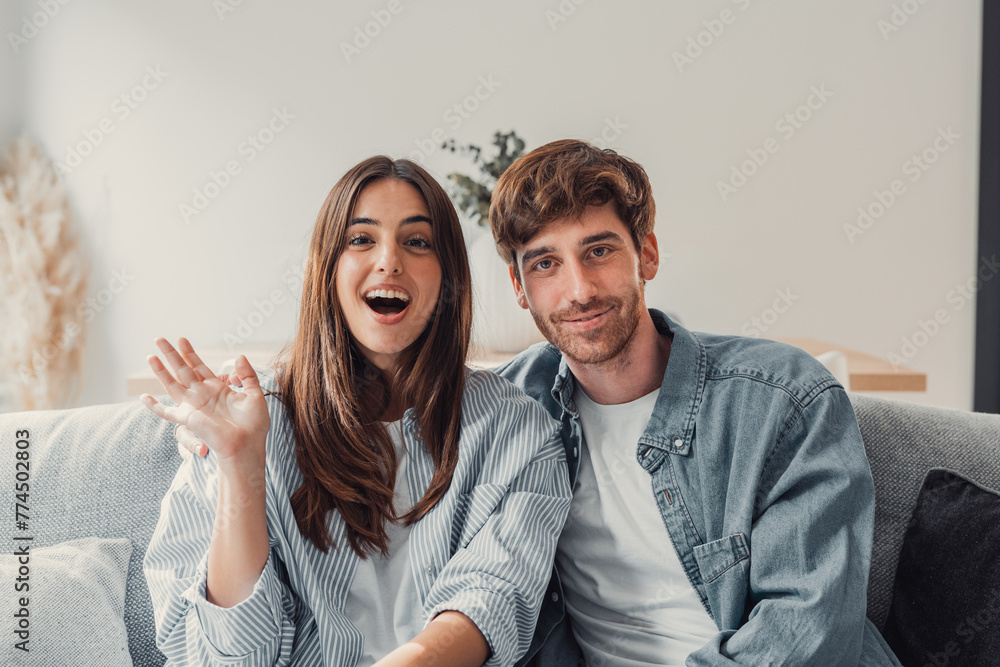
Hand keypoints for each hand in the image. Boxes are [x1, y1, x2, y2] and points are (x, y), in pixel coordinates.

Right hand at [140, 337, 268, 466]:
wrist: (248, 445)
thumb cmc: (254, 425)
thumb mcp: (254, 395)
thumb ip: (247, 375)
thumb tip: (239, 356)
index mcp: (217, 389)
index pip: (199, 366)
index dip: (190, 353)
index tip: (182, 339)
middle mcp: (202, 395)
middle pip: (183, 370)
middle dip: (171, 354)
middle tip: (160, 339)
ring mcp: (194, 406)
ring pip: (172, 384)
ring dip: (161, 370)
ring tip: (150, 356)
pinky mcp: (188, 418)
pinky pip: (167, 412)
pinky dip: (154, 406)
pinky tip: (143, 398)